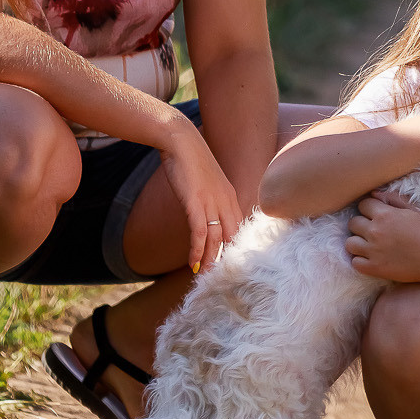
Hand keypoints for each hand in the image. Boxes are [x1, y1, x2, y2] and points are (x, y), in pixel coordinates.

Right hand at [162, 134, 243, 272]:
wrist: (181, 141)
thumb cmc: (191, 161)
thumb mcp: (207, 182)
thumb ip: (210, 199)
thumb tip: (205, 214)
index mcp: (231, 197)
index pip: (238, 228)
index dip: (233, 247)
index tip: (228, 263)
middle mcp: (226, 201)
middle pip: (230, 237)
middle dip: (224, 258)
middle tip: (218, 276)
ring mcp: (212, 202)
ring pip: (215, 238)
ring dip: (210, 259)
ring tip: (205, 275)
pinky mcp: (196, 202)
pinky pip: (199, 232)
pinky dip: (196, 249)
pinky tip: (193, 262)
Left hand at [345, 192, 419, 284]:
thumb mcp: (412, 210)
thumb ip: (392, 199)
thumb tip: (374, 193)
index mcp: (385, 215)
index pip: (362, 205)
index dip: (368, 209)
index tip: (375, 215)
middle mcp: (375, 231)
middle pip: (352, 223)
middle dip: (361, 225)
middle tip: (371, 230)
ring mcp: (373, 251)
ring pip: (349, 244)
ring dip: (357, 243)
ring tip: (367, 245)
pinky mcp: (374, 268)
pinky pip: (355, 263)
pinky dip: (360, 261)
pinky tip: (370, 259)